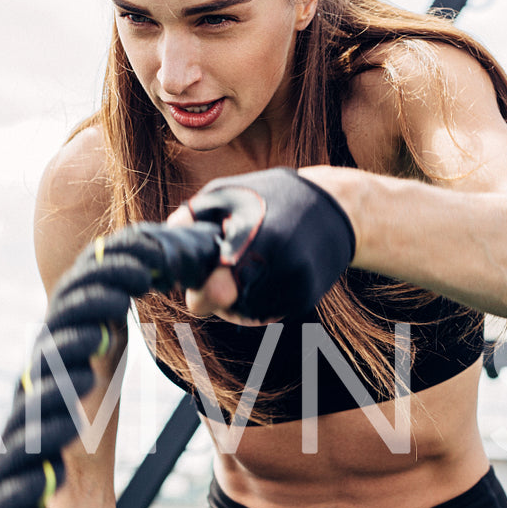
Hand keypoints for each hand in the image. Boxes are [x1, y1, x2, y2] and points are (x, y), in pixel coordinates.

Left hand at [166, 168, 354, 325]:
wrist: (338, 207)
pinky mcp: (306, 297)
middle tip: (223, 273)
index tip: (202, 286)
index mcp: (254, 238)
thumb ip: (193, 216)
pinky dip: (260, 301)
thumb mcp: (228, 192)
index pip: (214, 292)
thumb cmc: (274, 195)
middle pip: (229, 309)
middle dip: (218, 296)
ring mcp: (296, 286)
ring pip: (248, 315)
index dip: (202, 293)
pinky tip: (267, 275)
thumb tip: (168, 240)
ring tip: (248, 269)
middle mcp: (279, 267)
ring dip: (238, 302)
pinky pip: (269, 313)